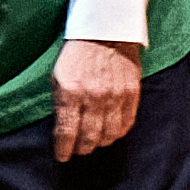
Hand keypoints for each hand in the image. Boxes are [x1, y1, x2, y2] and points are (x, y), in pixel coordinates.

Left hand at [53, 38, 141, 162]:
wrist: (106, 32)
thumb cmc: (76, 56)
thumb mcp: (57, 76)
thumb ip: (60, 104)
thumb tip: (62, 129)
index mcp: (70, 92)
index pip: (67, 132)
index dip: (64, 149)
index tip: (62, 157)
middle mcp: (93, 97)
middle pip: (89, 137)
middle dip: (82, 149)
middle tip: (78, 151)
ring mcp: (115, 96)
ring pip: (109, 134)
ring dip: (100, 143)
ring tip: (94, 143)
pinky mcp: (132, 94)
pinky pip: (126, 123)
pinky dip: (118, 133)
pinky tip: (111, 133)